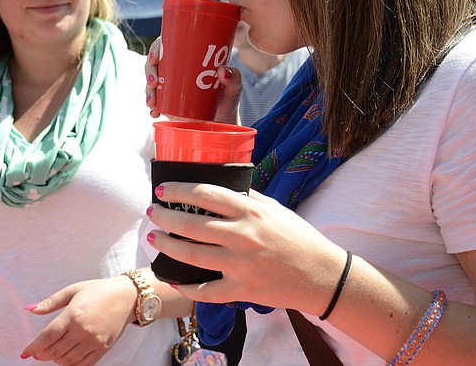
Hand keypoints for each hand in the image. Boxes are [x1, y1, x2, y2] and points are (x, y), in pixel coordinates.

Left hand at [21, 276, 136, 365]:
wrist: (126, 297)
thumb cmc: (98, 291)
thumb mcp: (73, 290)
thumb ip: (51, 302)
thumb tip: (30, 309)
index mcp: (74, 314)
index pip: (48, 336)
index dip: (34, 346)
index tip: (25, 352)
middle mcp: (83, 330)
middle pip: (55, 351)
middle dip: (42, 354)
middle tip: (37, 353)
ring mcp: (94, 342)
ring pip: (67, 360)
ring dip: (55, 360)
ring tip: (51, 353)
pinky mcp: (103, 349)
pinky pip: (83, 365)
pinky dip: (71, 365)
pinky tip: (66, 358)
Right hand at [145, 36, 243, 123]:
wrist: (223, 121)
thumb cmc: (227, 99)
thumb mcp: (234, 87)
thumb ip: (234, 78)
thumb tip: (223, 71)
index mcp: (188, 57)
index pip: (168, 45)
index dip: (156, 47)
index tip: (155, 57)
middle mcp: (176, 70)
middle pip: (155, 63)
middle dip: (149, 71)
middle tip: (154, 82)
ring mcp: (170, 87)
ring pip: (152, 83)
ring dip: (148, 91)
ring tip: (153, 102)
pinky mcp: (168, 103)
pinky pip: (155, 103)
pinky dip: (153, 108)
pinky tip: (154, 112)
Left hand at [147, 183, 347, 315]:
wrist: (322, 275)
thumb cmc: (300, 238)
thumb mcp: (276, 208)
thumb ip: (249, 197)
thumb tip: (223, 184)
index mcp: (250, 212)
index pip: (206, 195)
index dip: (179, 191)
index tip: (162, 190)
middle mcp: (242, 236)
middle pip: (191, 225)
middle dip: (165, 217)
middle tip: (153, 213)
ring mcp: (240, 265)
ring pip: (192, 256)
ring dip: (168, 246)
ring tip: (154, 238)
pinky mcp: (241, 290)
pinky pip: (206, 291)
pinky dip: (186, 285)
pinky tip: (172, 277)